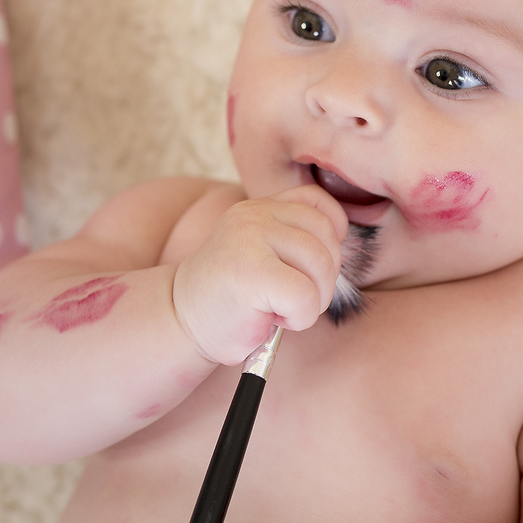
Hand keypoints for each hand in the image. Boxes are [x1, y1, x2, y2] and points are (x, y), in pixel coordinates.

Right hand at [172, 185, 347, 365]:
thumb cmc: (230, 297)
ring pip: (321, 266)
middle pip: (328, 237)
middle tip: (294, 298)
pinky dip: (299, 318)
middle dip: (324, 278)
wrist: (180, 320)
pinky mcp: (251, 270)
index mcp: (260, 207)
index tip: (310, 266)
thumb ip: (292, 239)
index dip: (331, 235)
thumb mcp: (261, 253)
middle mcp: (255, 215)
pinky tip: (271, 318)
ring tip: (280, 309)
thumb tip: (342, 248)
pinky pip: (306, 296)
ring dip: (312, 300)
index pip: (318, 202)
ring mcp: (251, 237)